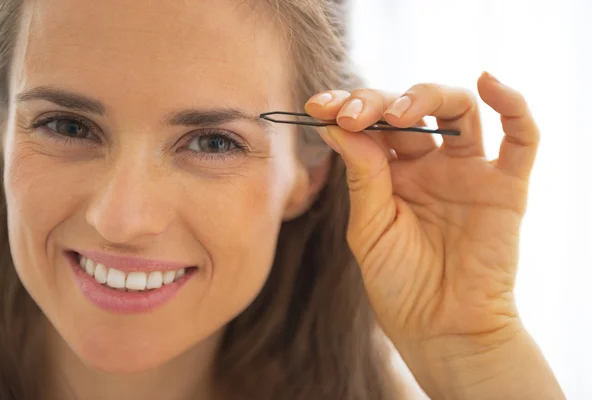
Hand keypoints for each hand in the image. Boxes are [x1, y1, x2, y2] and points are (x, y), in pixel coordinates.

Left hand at [305, 72, 537, 378]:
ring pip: (457, 110)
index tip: (318, 107)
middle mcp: (428, 165)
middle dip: (377, 103)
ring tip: (400, 112)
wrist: (441, 329)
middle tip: (351, 113)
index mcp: (390, 175)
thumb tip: (337, 124)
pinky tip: (489, 83)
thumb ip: (361, 177)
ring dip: (427, 97)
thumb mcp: (369, 229)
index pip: (371, 126)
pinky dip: (513, 106)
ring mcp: (467, 172)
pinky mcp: (505, 187)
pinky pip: (521, 138)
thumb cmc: (399, 285)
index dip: (346, 109)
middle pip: (409, 110)